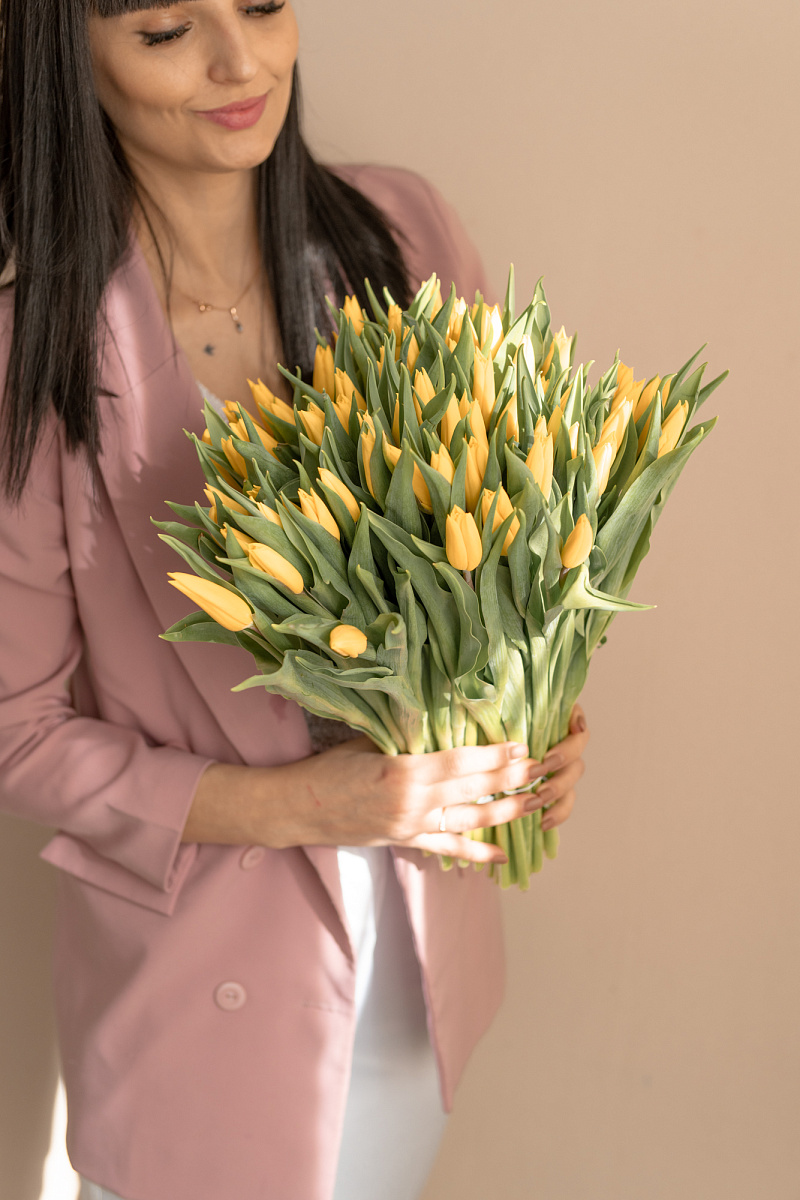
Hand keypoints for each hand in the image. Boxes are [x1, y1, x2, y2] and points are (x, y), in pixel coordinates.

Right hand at [279, 705, 588, 865]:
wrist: (300, 807)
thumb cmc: (331, 767)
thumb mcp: (369, 741)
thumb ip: (407, 737)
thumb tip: (444, 720)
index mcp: (404, 770)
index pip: (462, 762)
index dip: (495, 755)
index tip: (523, 745)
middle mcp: (413, 802)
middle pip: (474, 790)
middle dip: (512, 779)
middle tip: (543, 769)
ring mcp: (411, 826)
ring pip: (470, 821)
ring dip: (506, 813)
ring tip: (535, 803)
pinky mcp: (406, 841)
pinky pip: (448, 848)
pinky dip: (476, 853)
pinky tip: (503, 854)